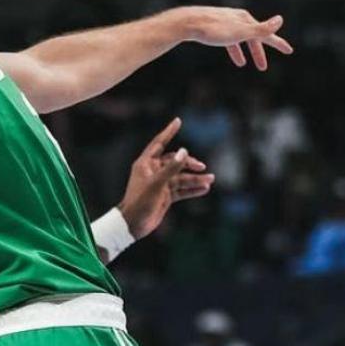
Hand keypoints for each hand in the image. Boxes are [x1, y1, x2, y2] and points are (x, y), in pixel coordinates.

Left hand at [118, 118, 213, 240]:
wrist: (133, 224)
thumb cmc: (140, 201)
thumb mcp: (157, 183)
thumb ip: (172, 167)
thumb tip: (185, 151)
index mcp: (145, 164)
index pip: (159, 144)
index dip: (169, 132)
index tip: (178, 121)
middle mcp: (153, 171)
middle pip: (175, 161)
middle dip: (189, 163)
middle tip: (202, 168)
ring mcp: (160, 184)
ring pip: (181, 177)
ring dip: (195, 178)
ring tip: (210, 180)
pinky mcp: (165, 196)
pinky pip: (181, 189)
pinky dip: (192, 189)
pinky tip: (204, 189)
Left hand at [180, 7, 293, 71]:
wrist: (187, 23)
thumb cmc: (213, 30)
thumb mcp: (239, 32)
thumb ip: (260, 29)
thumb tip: (281, 19)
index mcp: (245, 20)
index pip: (266, 33)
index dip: (278, 43)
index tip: (289, 51)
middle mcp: (237, 18)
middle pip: (253, 36)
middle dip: (259, 52)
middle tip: (263, 67)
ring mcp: (225, 22)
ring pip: (240, 38)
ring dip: (244, 51)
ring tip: (245, 65)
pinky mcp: (213, 26)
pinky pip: (227, 39)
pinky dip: (232, 48)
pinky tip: (230, 57)